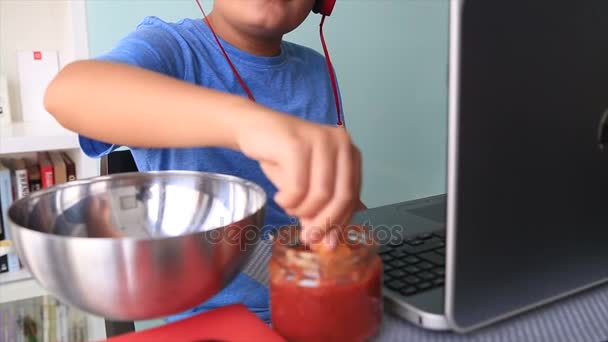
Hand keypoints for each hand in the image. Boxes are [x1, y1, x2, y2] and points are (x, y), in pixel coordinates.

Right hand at [236, 111, 361, 247]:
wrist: (255, 129)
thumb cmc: (284, 158)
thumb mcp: (309, 184)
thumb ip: (323, 209)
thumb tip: (330, 244)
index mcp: (350, 153)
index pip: (353, 195)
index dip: (339, 221)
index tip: (324, 241)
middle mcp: (341, 142)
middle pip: (341, 196)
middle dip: (324, 223)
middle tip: (307, 237)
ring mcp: (320, 140)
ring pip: (320, 194)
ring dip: (301, 210)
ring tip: (288, 206)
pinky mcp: (297, 143)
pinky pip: (298, 187)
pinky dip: (288, 200)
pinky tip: (280, 197)